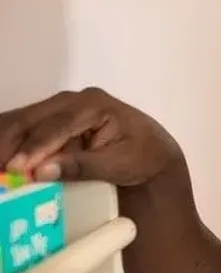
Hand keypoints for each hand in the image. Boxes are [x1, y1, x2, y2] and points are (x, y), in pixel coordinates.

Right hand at [0, 88, 180, 185]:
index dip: (34, 147)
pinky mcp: (52, 120)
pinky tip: (3, 159)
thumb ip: (83, 167)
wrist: (154, 153)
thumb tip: (43, 171)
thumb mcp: (119, 164)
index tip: (16, 168)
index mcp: (94, 105)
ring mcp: (61, 108)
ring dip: (5, 142)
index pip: (57, 125)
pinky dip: (10, 142)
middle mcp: (73, 101)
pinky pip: (24, 128)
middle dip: (9, 144)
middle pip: (32, 119)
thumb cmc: (142, 157)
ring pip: (22, 121)